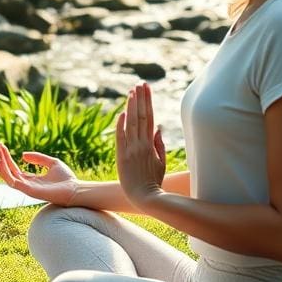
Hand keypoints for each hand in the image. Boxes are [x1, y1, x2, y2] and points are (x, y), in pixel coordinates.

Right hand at [0, 143, 78, 205]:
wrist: (75, 190)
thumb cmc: (66, 179)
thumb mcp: (52, 163)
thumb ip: (38, 158)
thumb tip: (23, 155)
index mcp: (31, 180)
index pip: (14, 169)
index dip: (6, 158)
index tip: (1, 146)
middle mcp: (27, 185)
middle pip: (8, 171)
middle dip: (0, 159)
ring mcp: (27, 188)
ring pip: (7, 176)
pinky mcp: (29, 191)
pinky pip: (12, 181)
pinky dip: (5, 172)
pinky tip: (1, 161)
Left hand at [115, 83, 165, 208]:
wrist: (144, 197)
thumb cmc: (153, 181)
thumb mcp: (161, 162)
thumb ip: (159, 144)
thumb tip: (158, 127)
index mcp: (151, 144)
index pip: (150, 118)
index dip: (148, 102)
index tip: (146, 89)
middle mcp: (141, 144)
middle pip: (142, 116)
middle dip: (141, 99)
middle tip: (140, 84)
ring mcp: (131, 149)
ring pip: (132, 123)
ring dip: (131, 106)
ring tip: (132, 91)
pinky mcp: (121, 156)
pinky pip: (121, 137)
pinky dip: (121, 124)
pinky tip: (122, 112)